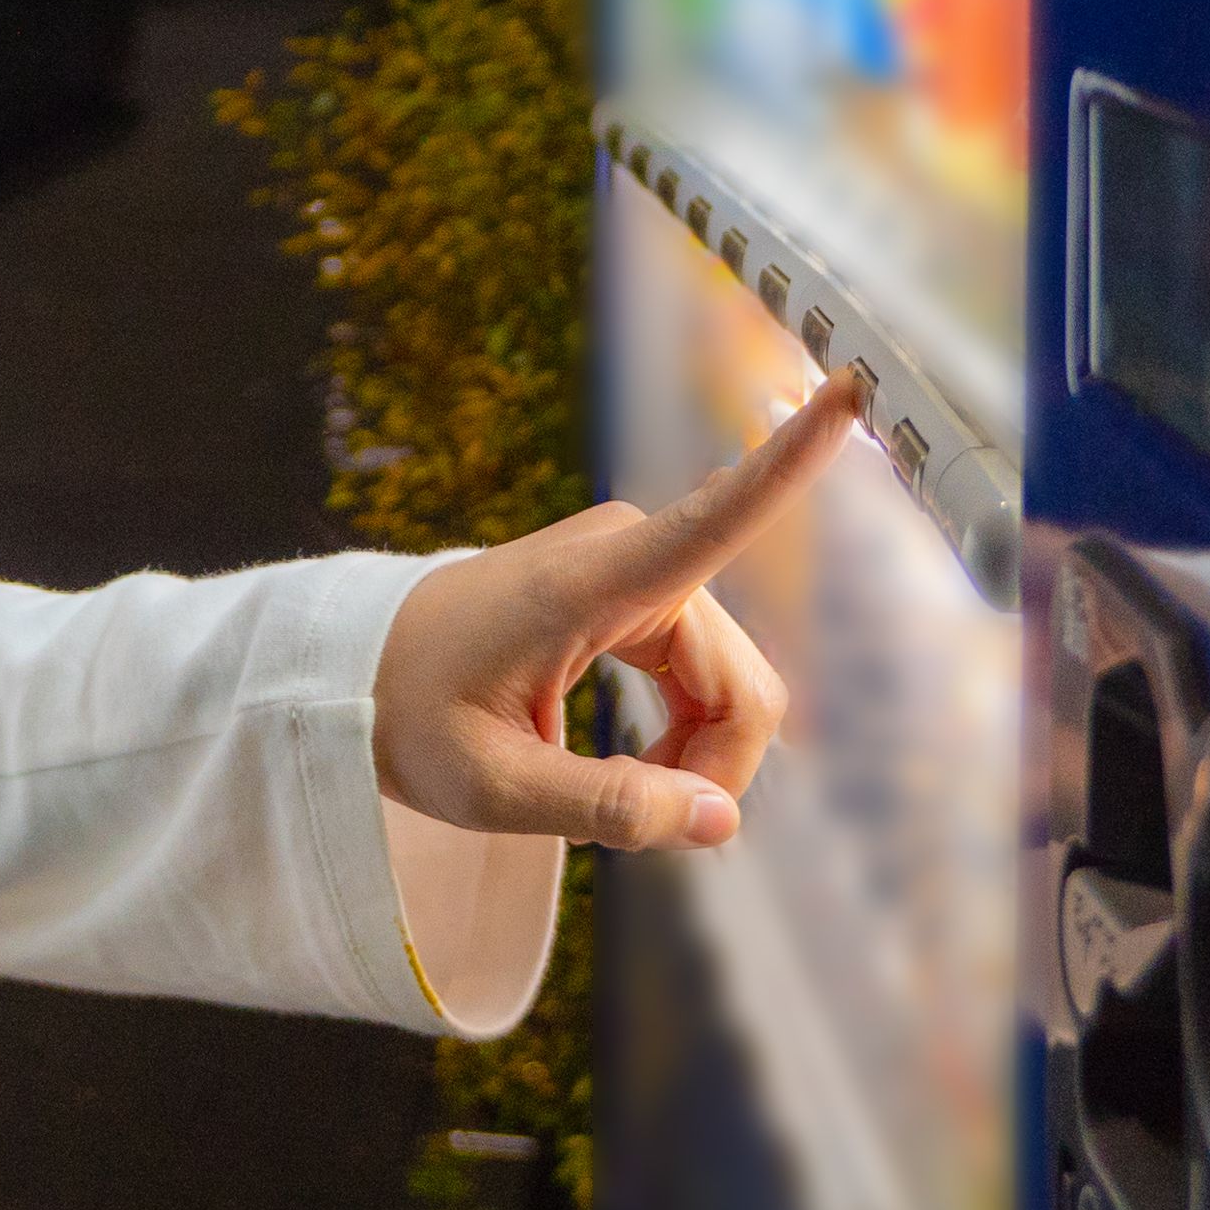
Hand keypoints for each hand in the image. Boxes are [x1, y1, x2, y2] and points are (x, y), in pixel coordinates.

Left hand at [369, 371, 858, 852]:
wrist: (357, 673)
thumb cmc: (408, 717)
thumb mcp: (494, 789)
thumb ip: (608, 809)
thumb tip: (720, 822)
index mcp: (595, 578)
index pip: (716, 515)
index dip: (793, 460)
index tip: (852, 387)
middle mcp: (634, 553)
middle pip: (743, 691)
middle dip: (709, 770)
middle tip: (628, 823)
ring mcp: (642, 569)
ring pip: (734, 692)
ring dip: (694, 758)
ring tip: (608, 792)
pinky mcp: (642, 591)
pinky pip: (709, 677)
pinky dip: (686, 736)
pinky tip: (637, 766)